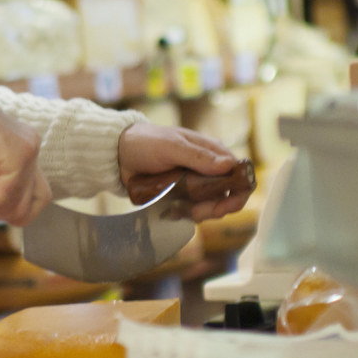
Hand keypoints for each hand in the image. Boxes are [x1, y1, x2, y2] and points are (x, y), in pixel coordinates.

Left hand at [118, 123, 251, 221]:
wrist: (118, 154)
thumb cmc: (146, 142)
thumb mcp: (171, 146)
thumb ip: (198, 157)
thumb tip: (229, 165)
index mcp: (212, 152)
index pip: (239, 173)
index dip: (239, 192)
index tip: (225, 205)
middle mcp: (208, 169)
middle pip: (228, 195)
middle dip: (218, 208)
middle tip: (198, 213)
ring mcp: (195, 183)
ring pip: (212, 205)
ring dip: (202, 213)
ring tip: (183, 212)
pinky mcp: (182, 195)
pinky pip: (193, 210)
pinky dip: (188, 215)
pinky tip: (174, 212)